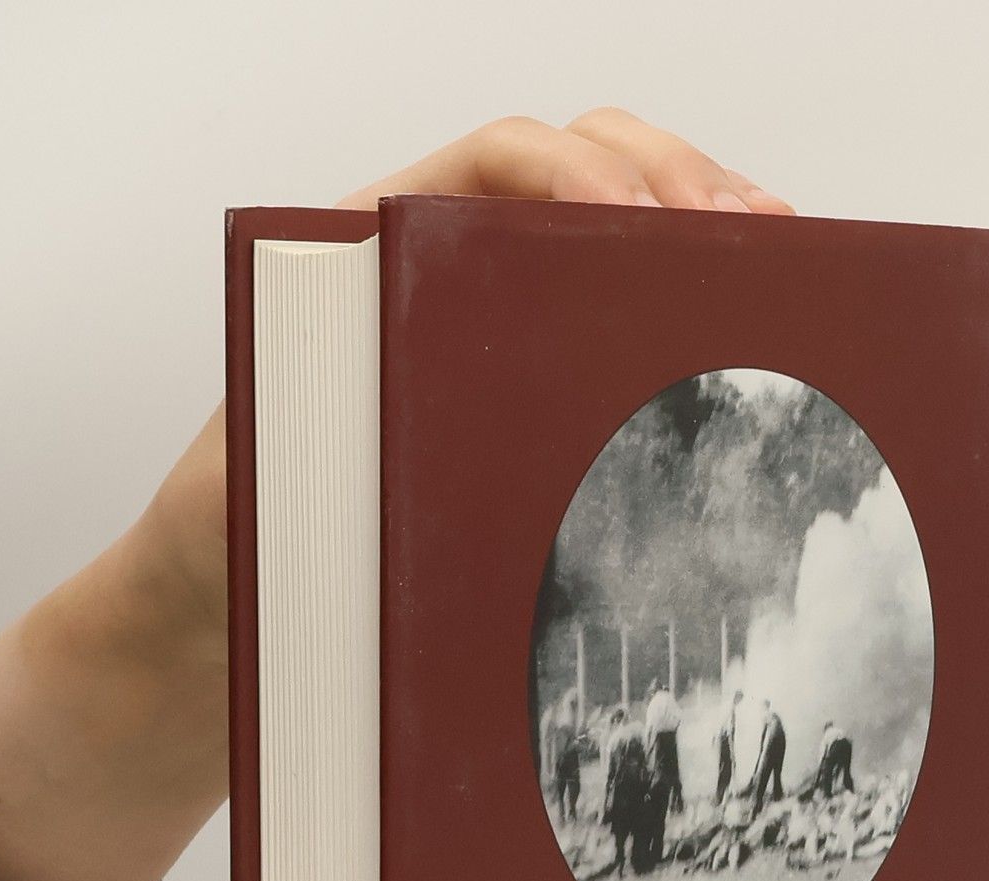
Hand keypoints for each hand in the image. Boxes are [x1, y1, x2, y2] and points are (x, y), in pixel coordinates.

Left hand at [0, 114, 791, 880]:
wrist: (217, 610)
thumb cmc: (236, 543)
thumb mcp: (278, 480)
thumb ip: (348, 438)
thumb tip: (458, 424)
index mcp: (368, 259)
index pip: (494, 163)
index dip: (577, 171)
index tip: (636, 221)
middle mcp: (435, 277)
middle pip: (576, 172)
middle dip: (673, 182)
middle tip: (741, 237)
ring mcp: (487, 334)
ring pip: (611, 236)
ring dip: (701, 230)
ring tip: (770, 259)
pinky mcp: (523, 397)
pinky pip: (612, 325)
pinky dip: (682, 309)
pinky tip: (740, 336)